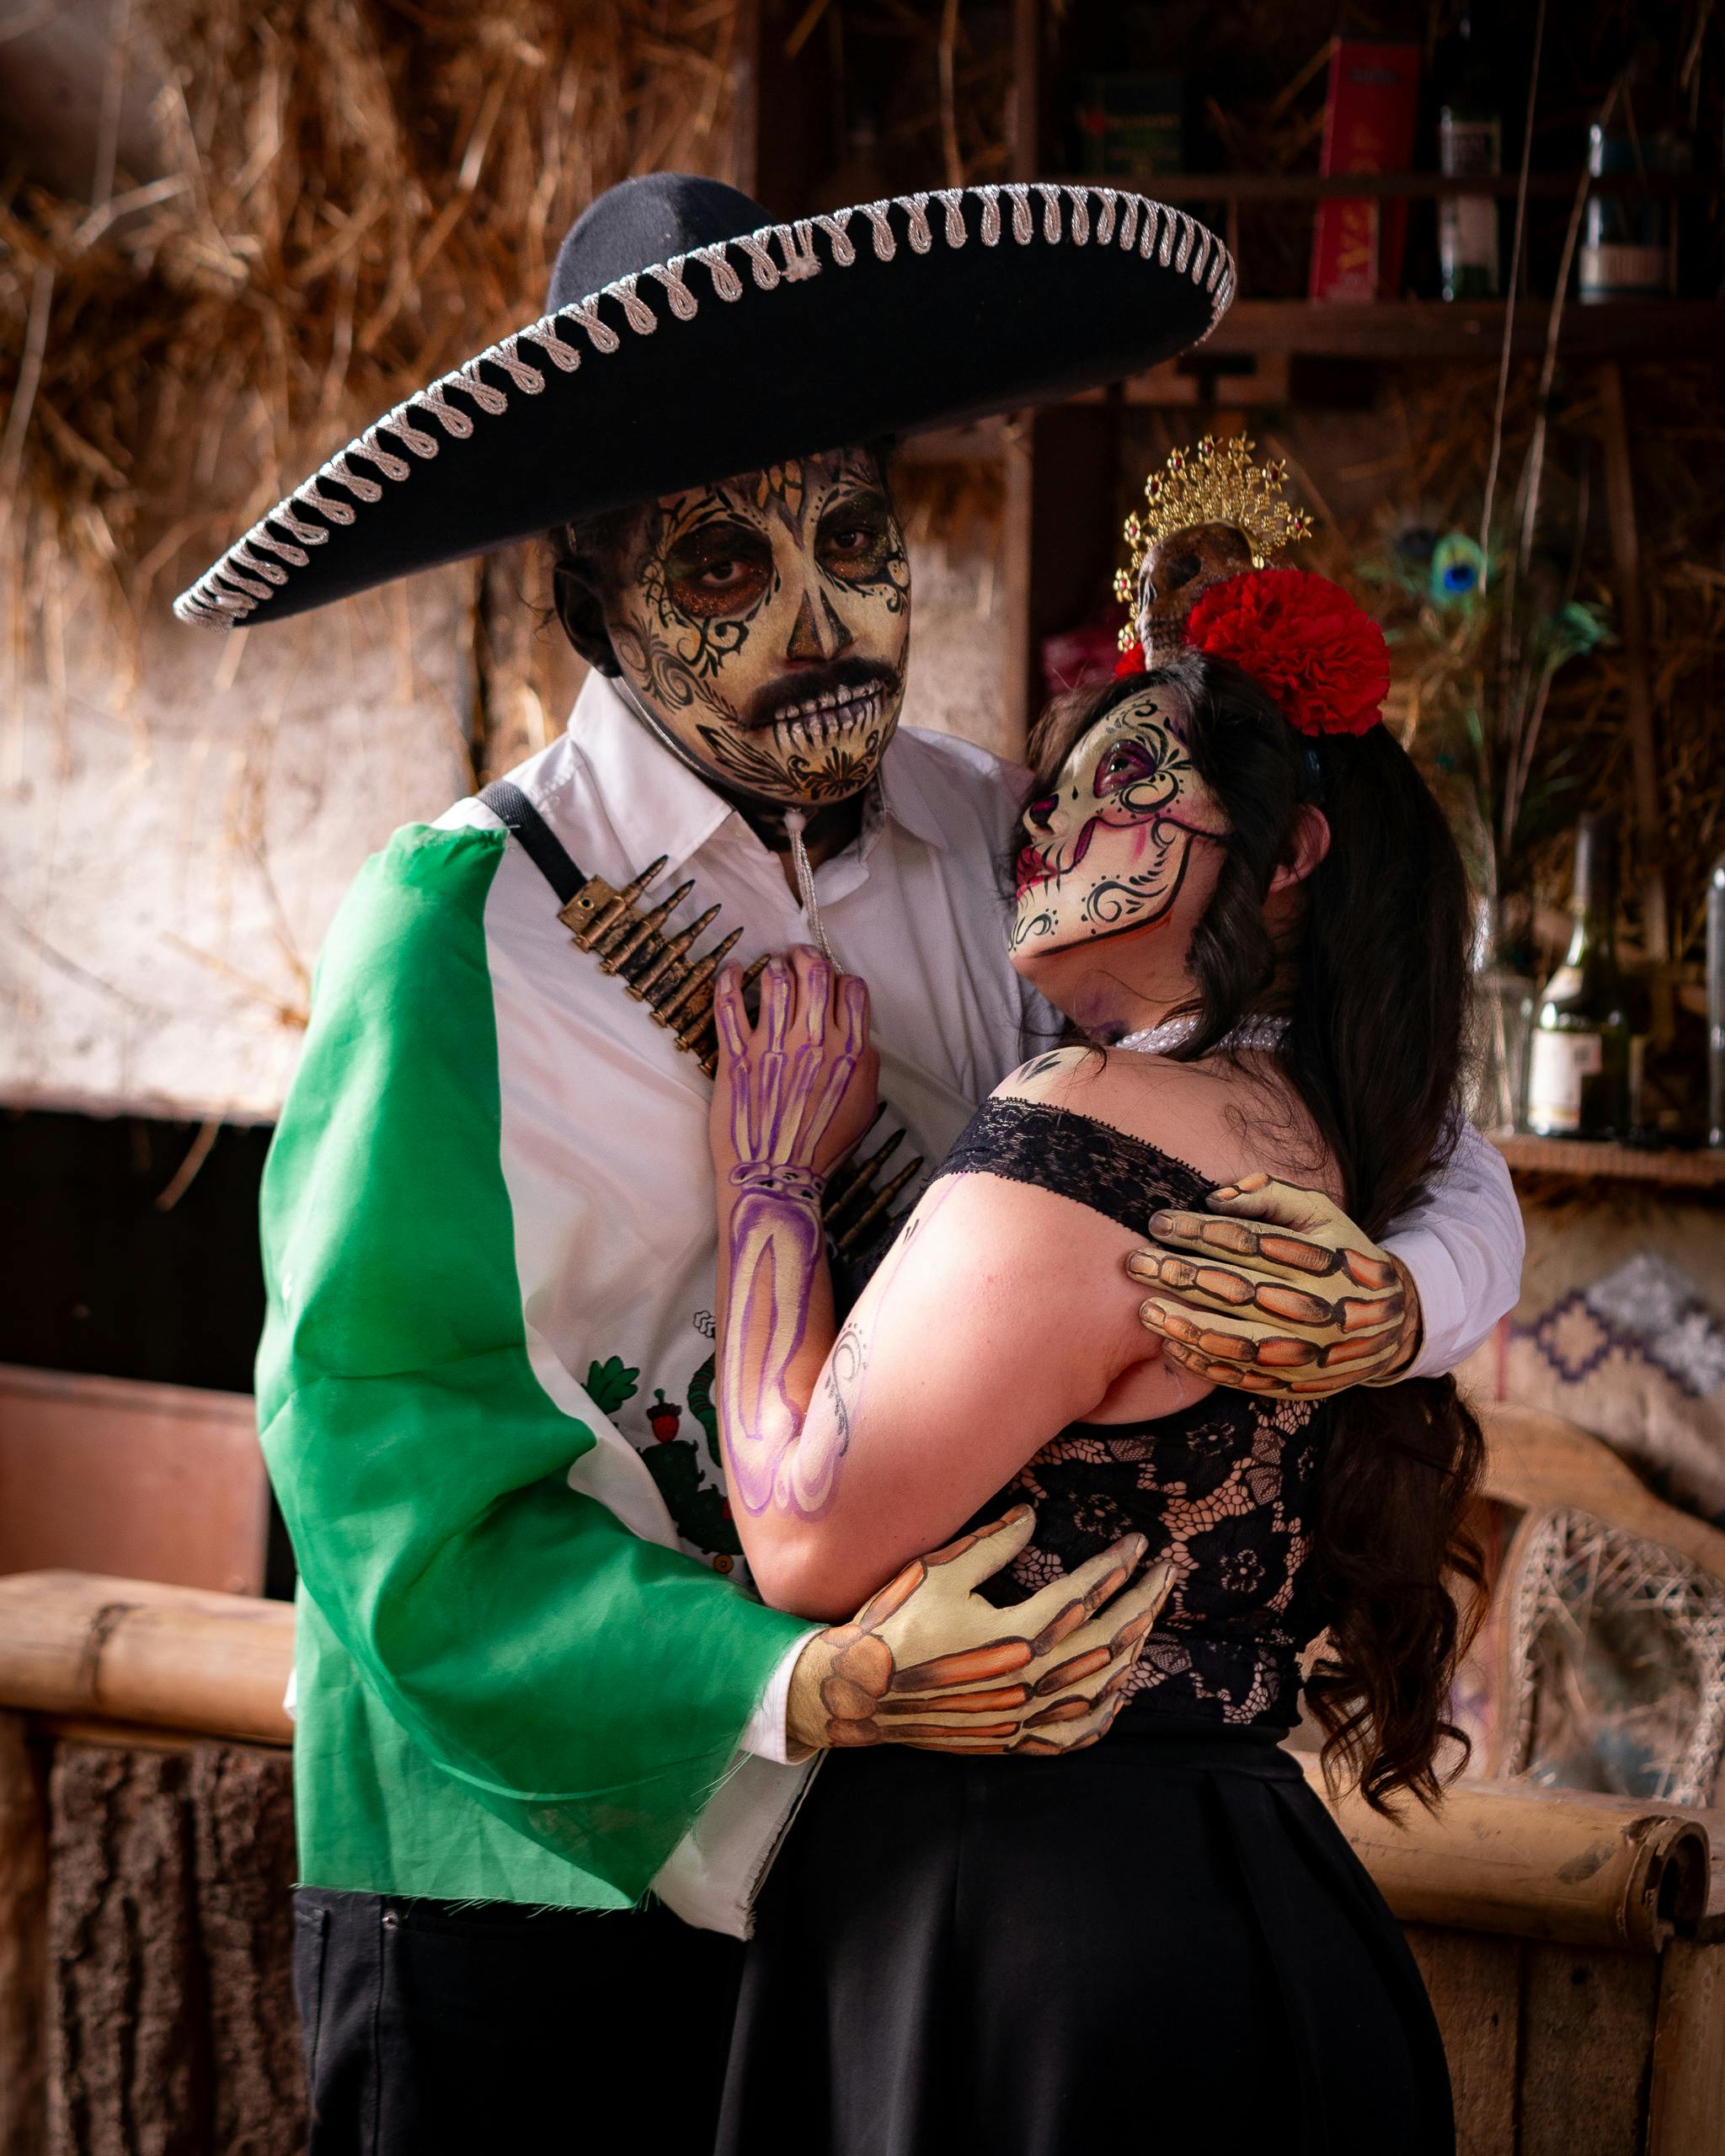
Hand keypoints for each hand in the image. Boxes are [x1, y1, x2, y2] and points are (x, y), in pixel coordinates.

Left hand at [710, 946, 879, 1201]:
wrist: (776, 1177)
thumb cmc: (821, 1147)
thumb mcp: (864, 1106)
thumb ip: (865, 1063)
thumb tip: (857, 1033)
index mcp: (850, 1051)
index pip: (851, 990)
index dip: (841, 978)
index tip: (831, 981)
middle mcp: (813, 1041)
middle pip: (815, 973)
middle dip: (806, 956)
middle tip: (797, 956)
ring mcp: (773, 1045)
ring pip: (775, 982)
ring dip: (774, 967)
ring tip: (770, 966)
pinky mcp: (736, 1056)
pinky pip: (729, 1006)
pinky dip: (728, 981)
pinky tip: (731, 970)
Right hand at [786, 1506, 1171, 1756]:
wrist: (856, 1690)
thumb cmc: (894, 1623)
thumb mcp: (941, 1570)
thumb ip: (994, 1543)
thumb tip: (1034, 1515)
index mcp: (1016, 1633)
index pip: (1086, 1595)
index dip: (1117, 1567)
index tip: (1138, 1545)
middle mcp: (1029, 1680)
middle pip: (1107, 1640)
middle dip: (1142, 1603)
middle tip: (1164, 1576)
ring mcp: (1023, 1716)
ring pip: (1100, 1686)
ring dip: (1132, 1650)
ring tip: (1148, 1619)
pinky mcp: (1010, 1740)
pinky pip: (1073, 1734)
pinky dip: (1104, 1714)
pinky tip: (1118, 1693)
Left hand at [1126, 1171, 1418, 1397]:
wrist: (1391, 1325)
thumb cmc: (1341, 1255)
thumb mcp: (1321, 1214)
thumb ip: (1271, 1196)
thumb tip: (1214, 1197)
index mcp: (1320, 1260)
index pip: (1248, 1242)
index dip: (1199, 1231)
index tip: (1159, 1222)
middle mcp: (1315, 1308)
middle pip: (1236, 1290)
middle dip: (1180, 1274)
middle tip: (1135, 1262)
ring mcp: (1306, 1352)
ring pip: (1235, 1341)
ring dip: (1184, 1324)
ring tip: (1144, 1309)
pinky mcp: (1295, 1384)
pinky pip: (1243, 1377)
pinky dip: (1204, 1363)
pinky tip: (1171, 1344)